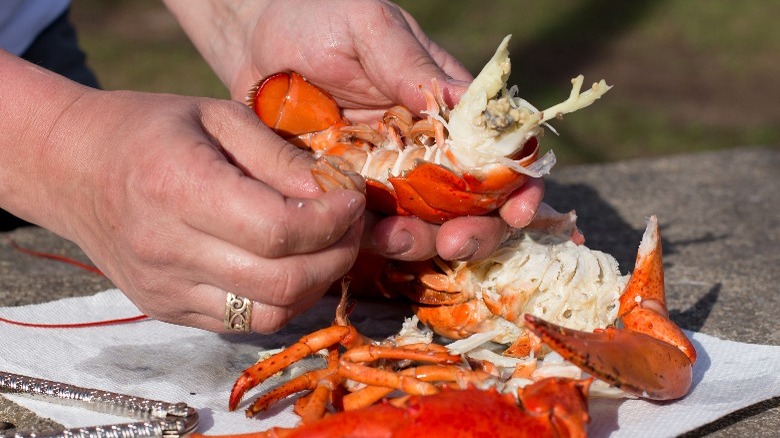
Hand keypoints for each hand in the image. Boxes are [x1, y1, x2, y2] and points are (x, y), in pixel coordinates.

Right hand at [0, 52, 363, 332]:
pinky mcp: (167, 311)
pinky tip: (292, 266)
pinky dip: (283, 300)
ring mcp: (165, 290)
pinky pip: (245, 323)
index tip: (353, 197)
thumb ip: (278, 156)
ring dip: (316, 285)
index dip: (332, 219)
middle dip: (338, 254)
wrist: (74, 169)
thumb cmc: (150, 130)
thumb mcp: (217, 116)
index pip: (277, 229)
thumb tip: (334, 192)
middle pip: (282, 281)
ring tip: (328, 247)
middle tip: (352, 224)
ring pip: (270, 314)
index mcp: (177, 188)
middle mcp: (167, 249)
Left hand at [165, 0, 544, 260]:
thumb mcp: (367, 27)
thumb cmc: (318, 16)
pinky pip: (371, 227)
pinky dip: (373, 242)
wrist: (253, 39)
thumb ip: (409, 62)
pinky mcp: (350, 194)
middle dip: (475, 230)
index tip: (517, 209)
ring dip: (421, 242)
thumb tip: (462, 101)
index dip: (519, 184)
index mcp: (446, 106)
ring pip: (426, 224)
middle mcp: (427, 147)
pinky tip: (360, 238)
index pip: (498, 148)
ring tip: (391, 238)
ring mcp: (389, 175)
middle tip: (454, 242)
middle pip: (473, 201)